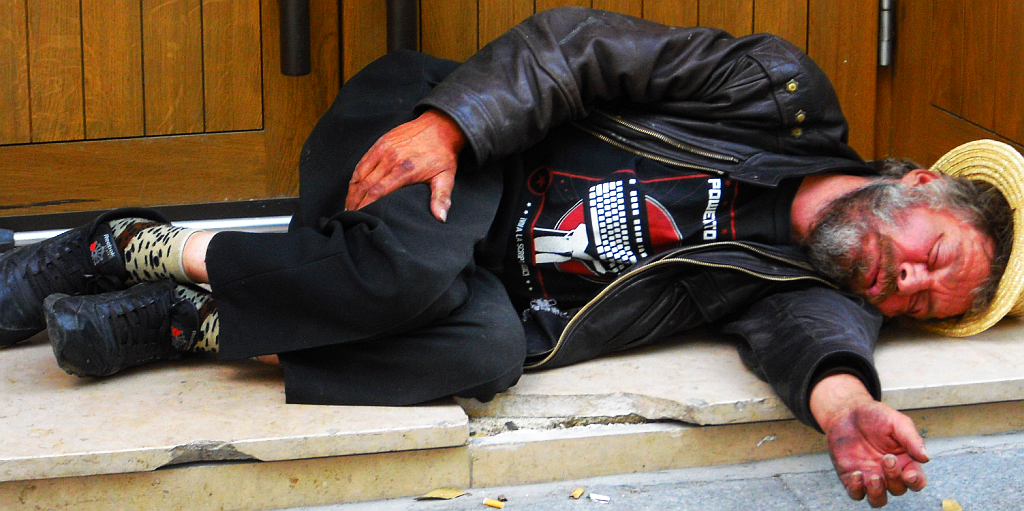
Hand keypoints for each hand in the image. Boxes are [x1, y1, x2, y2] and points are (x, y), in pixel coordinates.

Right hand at [345, 109, 465, 221]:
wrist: (440, 126)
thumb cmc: (443, 154)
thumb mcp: (446, 177)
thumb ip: (441, 198)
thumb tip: (441, 218)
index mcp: (405, 170)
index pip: (378, 191)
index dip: (366, 205)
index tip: (361, 216)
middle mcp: (391, 159)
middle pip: (366, 185)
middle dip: (356, 202)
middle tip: (351, 216)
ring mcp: (384, 149)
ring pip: (361, 173)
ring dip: (353, 191)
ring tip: (349, 205)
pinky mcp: (381, 142)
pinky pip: (363, 161)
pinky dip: (356, 176)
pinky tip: (353, 187)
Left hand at [810, 374, 928, 507]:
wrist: (846, 412)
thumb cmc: (874, 416)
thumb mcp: (896, 422)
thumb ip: (911, 439)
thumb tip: (926, 457)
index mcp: (905, 461)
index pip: (916, 481)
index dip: (916, 482)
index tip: (910, 474)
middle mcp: (888, 473)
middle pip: (898, 489)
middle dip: (894, 478)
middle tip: (887, 459)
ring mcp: (869, 477)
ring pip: (878, 500)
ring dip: (877, 493)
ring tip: (874, 477)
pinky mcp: (850, 477)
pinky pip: (856, 493)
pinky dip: (857, 489)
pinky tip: (856, 474)